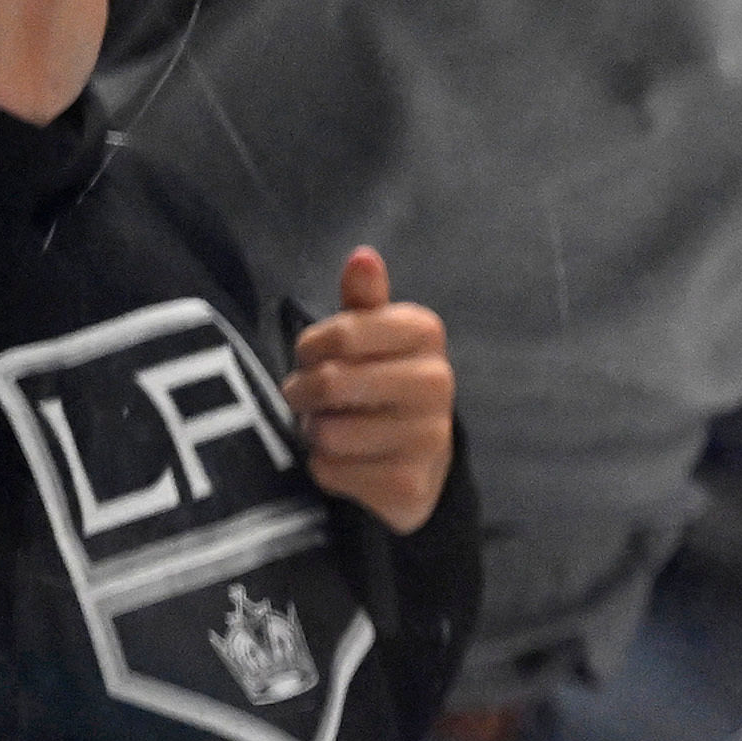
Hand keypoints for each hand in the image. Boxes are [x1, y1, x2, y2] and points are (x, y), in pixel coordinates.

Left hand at [291, 249, 454, 537]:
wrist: (420, 463)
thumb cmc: (382, 384)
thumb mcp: (373, 338)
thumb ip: (365, 300)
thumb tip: (362, 255)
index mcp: (426, 334)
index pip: (339, 333)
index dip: (309, 348)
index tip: (313, 357)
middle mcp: (437, 382)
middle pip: (330, 383)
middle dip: (304, 393)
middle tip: (310, 398)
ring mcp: (428, 437)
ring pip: (328, 431)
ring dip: (315, 433)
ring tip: (331, 429)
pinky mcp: (409, 485)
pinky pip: (332, 471)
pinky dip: (325, 469)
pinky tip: (346, 462)